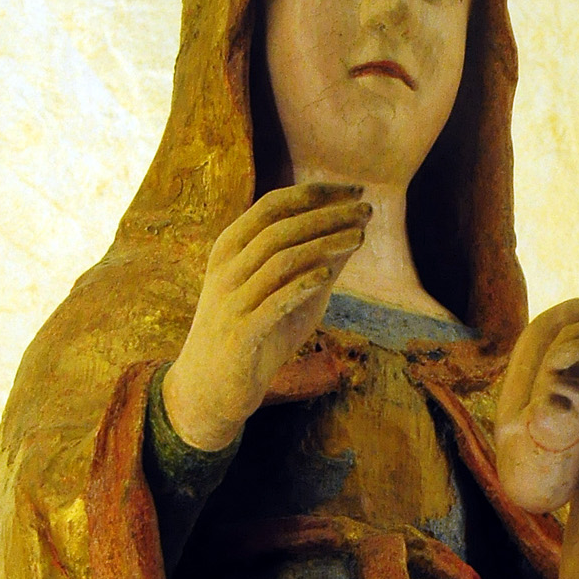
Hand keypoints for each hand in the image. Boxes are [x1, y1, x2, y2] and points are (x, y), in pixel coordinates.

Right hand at [162, 183, 370, 449]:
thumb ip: (316, 263)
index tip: (355, 189)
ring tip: (360, 237)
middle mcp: (226, 267)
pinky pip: (273, 301)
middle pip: (280, 227)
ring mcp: (231, 299)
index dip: (315, 193)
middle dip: (327, 214)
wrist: (211, 389)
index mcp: (231, 248)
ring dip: (324, 244)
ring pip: (279, 259)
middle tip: (367, 209)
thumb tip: (356, 230)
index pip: (273, 205)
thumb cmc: (254, 336)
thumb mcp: (288, 294)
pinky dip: (302, 284)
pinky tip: (328, 274)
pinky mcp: (240, 333)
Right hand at [523, 317, 578, 453]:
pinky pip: (551, 406)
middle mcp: (551, 371)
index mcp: (563, 358)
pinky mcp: (543, 409)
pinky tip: (567, 409)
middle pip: (557, 352)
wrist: (564, 429)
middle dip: (575, 346)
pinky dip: (560, 407)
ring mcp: (545, 390)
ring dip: (577, 390)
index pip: (567, 337)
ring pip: (558, 383)